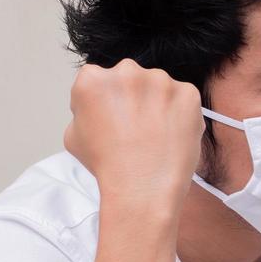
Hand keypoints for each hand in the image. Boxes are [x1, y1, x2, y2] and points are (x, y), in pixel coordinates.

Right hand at [62, 58, 202, 210]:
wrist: (142, 189)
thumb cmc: (107, 167)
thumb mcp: (73, 136)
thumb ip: (83, 110)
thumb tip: (97, 105)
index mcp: (92, 79)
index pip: (99, 80)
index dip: (106, 103)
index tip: (111, 121)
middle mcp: (126, 71)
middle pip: (130, 79)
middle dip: (132, 98)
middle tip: (135, 129)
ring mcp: (160, 80)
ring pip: (158, 87)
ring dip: (157, 104)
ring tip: (154, 136)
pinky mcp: (188, 93)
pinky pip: (183, 98)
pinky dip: (181, 113)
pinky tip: (171, 135)